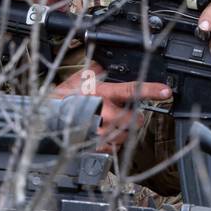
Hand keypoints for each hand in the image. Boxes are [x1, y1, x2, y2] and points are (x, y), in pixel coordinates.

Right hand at [54, 64, 170, 149]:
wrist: (45, 122)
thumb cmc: (60, 100)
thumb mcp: (78, 80)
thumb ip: (95, 71)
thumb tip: (105, 64)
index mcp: (103, 95)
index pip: (132, 91)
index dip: (151, 90)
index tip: (165, 91)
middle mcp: (106, 114)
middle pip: (136, 118)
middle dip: (134, 115)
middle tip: (124, 112)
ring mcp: (103, 133)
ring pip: (128, 133)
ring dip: (124, 129)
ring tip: (109, 123)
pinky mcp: (99, 147)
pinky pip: (116, 145)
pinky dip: (113, 140)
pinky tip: (102, 133)